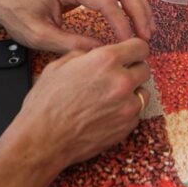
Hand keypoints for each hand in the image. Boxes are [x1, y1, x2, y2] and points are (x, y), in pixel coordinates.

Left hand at [0, 0, 155, 54]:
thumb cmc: (16, 12)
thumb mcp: (39, 35)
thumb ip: (71, 44)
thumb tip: (100, 54)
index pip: (106, 2)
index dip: (121, 25)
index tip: (128, 44)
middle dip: (138, 12)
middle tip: (147, 37)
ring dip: (137, 5)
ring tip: (146, 30)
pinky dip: (128, 1)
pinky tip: (134, 19)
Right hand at [12, 36, 152, 170]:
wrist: (43, 139)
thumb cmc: (46, 104)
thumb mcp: (58, 66)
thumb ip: (83, 54)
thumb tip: (93, 54)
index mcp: (105, 61)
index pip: (139, 47)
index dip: (134, 50)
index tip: (131, 54)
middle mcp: (121, 82)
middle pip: (144, 69)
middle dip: (132, 71)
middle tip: (116, 77)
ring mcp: (126, 107)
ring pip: (143, 93)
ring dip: (131, 93)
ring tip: (110, 98)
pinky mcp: (126, 127)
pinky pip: (135, 114)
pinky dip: (125, 113)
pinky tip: (106, 114)